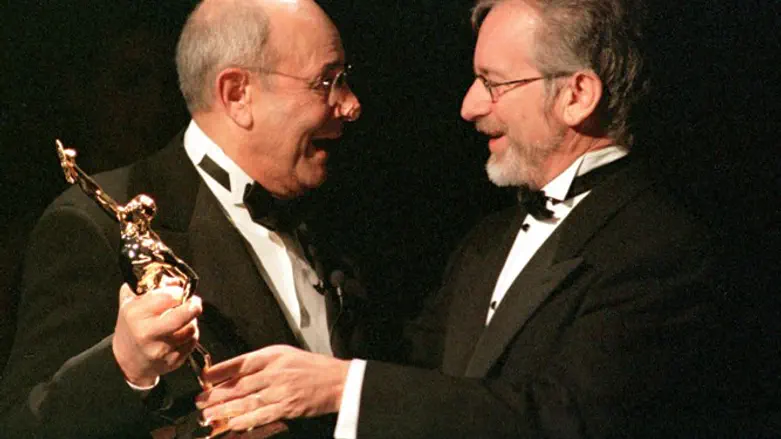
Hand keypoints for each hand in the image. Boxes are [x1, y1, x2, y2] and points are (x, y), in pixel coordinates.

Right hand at [112, 281, 202, 386]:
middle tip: (194, 302)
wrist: (127, 361)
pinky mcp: (173, 361)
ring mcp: (161, 350)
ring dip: (192, 321)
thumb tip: (176, 281)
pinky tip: (181, 334)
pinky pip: (192, 343)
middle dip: (194, 305)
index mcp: (136, 314)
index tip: (179, 292)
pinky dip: (191, 336)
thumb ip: (150, 285)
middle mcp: (148, 332)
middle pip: (184, 314)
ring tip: (184, 319)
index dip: (179, 291)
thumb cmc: (131, 326)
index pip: (168, 296)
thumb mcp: (130, 301)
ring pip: (192, 329)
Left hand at [195, 345, 349, 431]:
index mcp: (273, 355)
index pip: (240, 362)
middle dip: (216, 394)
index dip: (220, 370)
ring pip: (246, 402)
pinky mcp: (287, 407)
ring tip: (208, 415)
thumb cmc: (313, 367)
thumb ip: (263, 362)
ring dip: (225, 410)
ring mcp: (280, 390)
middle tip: (200, 401)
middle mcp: (274, 371)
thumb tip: (237, 372)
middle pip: (239, 384)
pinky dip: (244, 421)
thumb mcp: (286, 355)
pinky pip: (260, 416)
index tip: (204, 377)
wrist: (338, 380)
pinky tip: (231, 424)